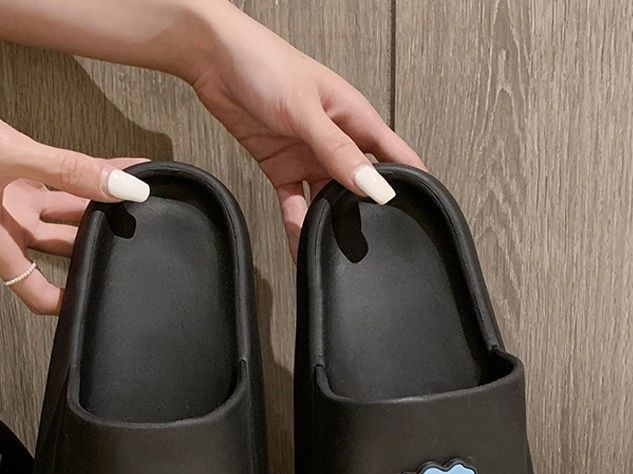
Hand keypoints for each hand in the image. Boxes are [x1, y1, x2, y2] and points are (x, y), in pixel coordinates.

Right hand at [0, 67, 148, 313]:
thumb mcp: (9, 155)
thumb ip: (69, 171)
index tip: (102, 298)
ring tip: (137, 198)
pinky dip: (87, 177)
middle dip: (95, 244)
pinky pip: (60, 183)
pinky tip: (118, 170)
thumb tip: (122, 186)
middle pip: (61, 251)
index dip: (68, 301)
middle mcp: (6, 228)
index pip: (36, 291)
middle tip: (136, 236)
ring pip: (65, 215)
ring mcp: (11, 203)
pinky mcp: (14, 177)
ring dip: (98, 205)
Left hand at [191, 8, 425, 256]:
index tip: (418, 214)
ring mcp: (309, 156)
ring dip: (327, 224)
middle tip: (367, 246)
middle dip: (364, 213)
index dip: (410, 182)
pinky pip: (294, 203)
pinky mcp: (282, 167)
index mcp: (354, 118)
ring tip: (330, 252)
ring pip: (326, 200)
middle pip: (359, 185)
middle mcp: (336, 140)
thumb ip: (336, 150)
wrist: (215, 62)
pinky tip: (299, 244)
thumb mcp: (305, 109)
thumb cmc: (265, 65)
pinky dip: (296, 224)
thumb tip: (368, 184)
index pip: (394, 155)